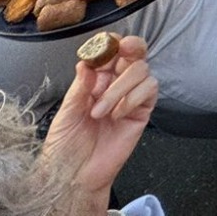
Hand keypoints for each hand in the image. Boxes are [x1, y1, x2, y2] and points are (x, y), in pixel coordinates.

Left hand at [37, 36, 156, 214]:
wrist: (75, 175)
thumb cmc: (66, 146)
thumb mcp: (66, 112)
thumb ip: (79, 86)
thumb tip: (86, 61)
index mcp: (95, 79)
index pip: (109, 51)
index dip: (110, 42)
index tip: (106, 41)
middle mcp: (115, 84)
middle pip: (134, 52)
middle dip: (131, 46)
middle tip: (122, 49)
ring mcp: (131, 96)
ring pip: (141, 70)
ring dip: (120, 87)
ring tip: (101, 111)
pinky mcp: (142, 111)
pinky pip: (150, 90)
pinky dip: (133, 97)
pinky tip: (118, 114)